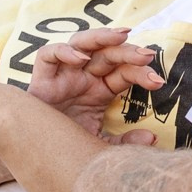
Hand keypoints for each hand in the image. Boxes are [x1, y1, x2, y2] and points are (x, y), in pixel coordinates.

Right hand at [26, 26, 163, 136]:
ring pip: (82, 44)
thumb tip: (152, 137)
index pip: (124, 73)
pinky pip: (48, 55)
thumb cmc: (67, 144)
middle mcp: (83, 77)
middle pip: (108, 54)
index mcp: (100, 89)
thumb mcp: (100, 145)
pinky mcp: (41, 78)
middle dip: (128, 52)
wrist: (33, 154)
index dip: (141, 73)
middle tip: (147, 55)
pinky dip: (63, 52)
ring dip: (102, 37)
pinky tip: (81, 59)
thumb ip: (124, 143)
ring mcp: (63, 74)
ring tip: (122, 37)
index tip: (158, 82)